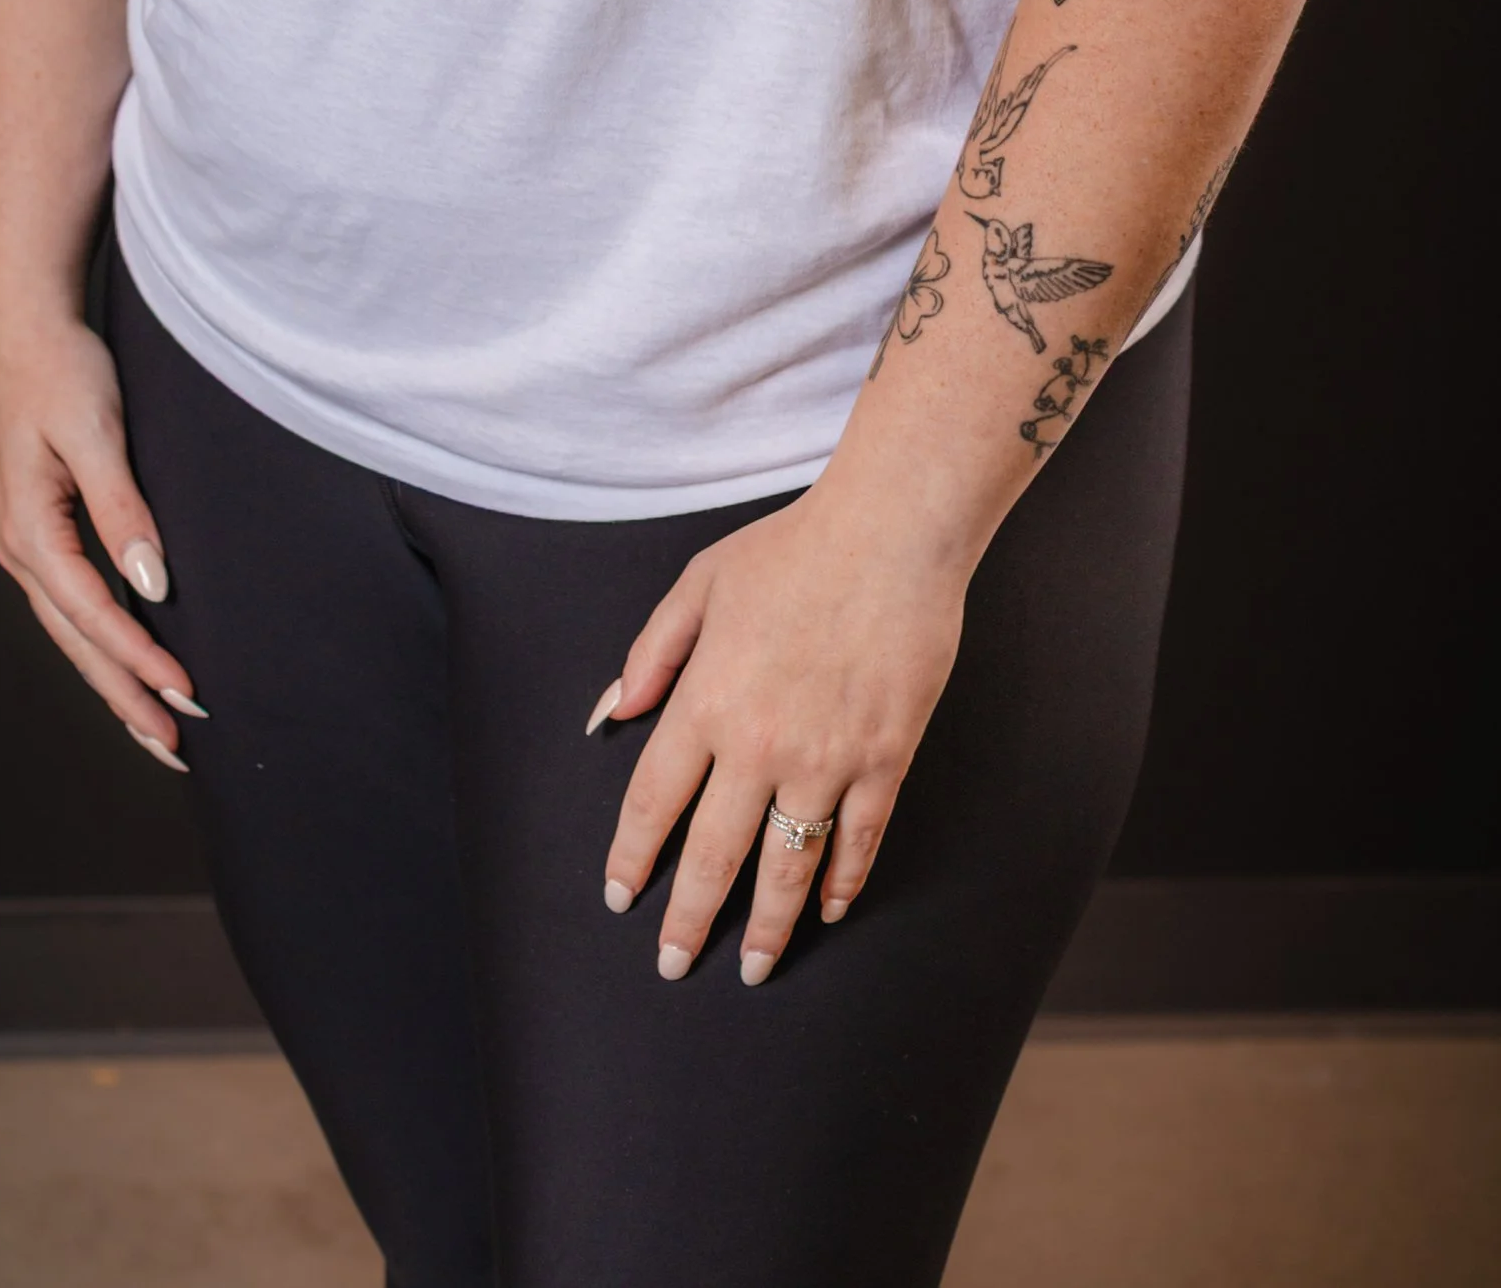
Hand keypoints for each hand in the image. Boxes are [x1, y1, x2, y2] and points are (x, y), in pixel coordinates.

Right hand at [0, 315, 205, 767]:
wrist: (27, 328)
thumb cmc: (64, 371)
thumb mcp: (97, 433)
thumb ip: (123, 509)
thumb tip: (152, 586)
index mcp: (29, 530)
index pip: (92, 614)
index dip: (140, 658)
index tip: (186, 694)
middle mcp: (18, 548)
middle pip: (78, 641)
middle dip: (126, 696)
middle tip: (177, 747)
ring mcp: (25, 545)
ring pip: (73, 632)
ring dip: (115, 681)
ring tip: (156, 731)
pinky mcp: (42, 534)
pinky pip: (73, 608)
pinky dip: (103, 646)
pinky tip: (129, 668)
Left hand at [597, 479, 968, 981]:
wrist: (890, 531)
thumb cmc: (791, 550)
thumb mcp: (700, 585)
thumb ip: (651, 654)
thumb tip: (609, 715)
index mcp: (707, 700)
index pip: (654, 804)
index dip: (633, 858)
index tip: (622, 897)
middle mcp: (760, 743)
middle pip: (714, 855)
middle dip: (689, 919)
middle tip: (673, 963)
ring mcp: (827, 758)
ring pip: (788, 867)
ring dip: (766, 927)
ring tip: (753, 968)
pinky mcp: (885, 758)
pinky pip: (859, 840)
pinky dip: (842, 883)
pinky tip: (828, 910)